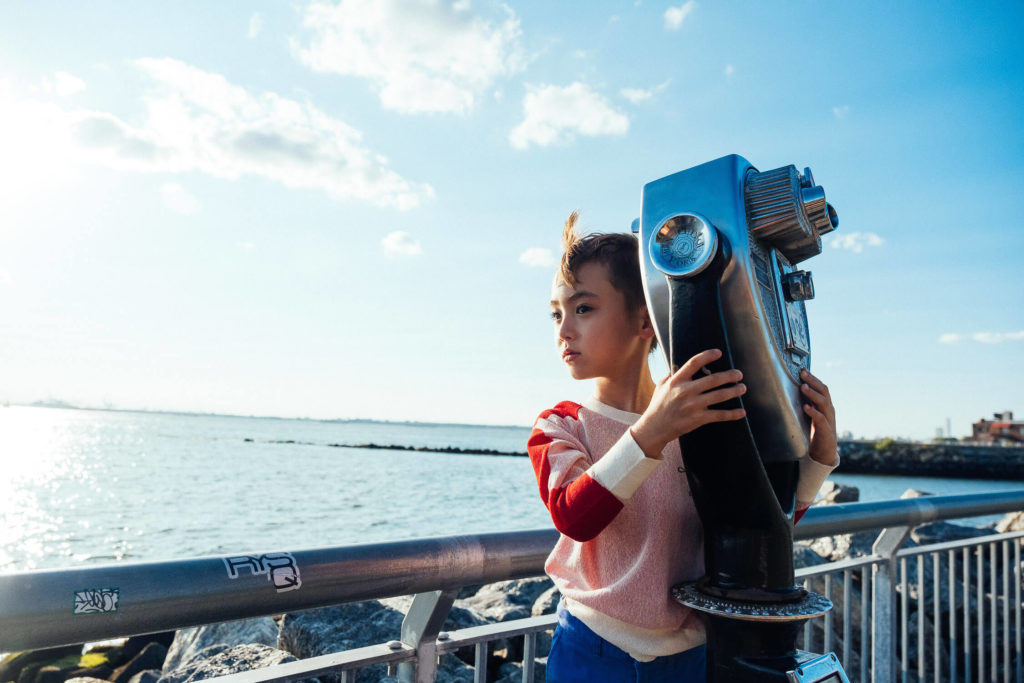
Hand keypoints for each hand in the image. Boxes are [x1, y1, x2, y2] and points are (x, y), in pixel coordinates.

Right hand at [630, 349, 746, 458]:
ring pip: (719, 396)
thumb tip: (682, 364)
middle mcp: (685, 391)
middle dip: (729, 376)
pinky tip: (742, 412)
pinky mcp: (698, 419)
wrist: (654, 428)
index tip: (719, 352)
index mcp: (676, 381)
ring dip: (734, 391)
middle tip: (739, 374)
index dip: (707, 356)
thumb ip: (672, 374)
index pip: (694, 363)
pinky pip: (719, 415)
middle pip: (713, 380)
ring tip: (742, 388)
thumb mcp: (661, 385)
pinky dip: (732, 414)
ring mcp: (693, 406)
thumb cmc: (659, 405)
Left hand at [801, 368, 837, 465]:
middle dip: (813, 381)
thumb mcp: (812, 414)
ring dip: (812, 394)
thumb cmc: (816, 431)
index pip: (822, 387)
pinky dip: (813, 412)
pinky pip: (821, 419)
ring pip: (823, 402)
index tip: (803, 369)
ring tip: (802, 387)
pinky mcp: (826, 431)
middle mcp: (829, 410)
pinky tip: (805, 407)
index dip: (813, 378)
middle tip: (802, 373)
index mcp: (825, 405)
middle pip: (824, 391)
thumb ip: (808, 402)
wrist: (824, 451)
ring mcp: (829, 419)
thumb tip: (796, 389)